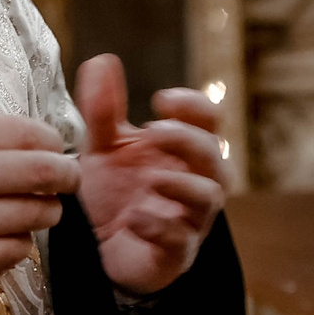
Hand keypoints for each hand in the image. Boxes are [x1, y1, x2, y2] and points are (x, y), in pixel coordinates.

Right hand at [0, 110, 79, 313]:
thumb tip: (25, 142)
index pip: (24, 130)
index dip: (52, 142)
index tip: (57, 150)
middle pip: (40, 170)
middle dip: (64, 178)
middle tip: (69, 183)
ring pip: (31, 215)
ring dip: (43, 216)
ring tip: (35, 214)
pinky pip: (9, 254)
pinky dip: (17, 248)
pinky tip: (3, 243)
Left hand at [73, 55, 227, 295]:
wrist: (99, 247)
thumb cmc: (115, 192)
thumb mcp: (103, 148)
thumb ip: (104, 109)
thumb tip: (102, 59)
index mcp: (183, 150)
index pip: (209, 119)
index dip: (193, 105)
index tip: (159, 100)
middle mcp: (195, 181)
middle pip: (214, 156)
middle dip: (188, 140)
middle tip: (154, 132)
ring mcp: (189, 219)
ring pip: (209, 198)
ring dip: (183, 184)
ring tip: (152, 178)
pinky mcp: (175, 255)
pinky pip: (181, 241)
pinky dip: (161, 227)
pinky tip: (135, 218)